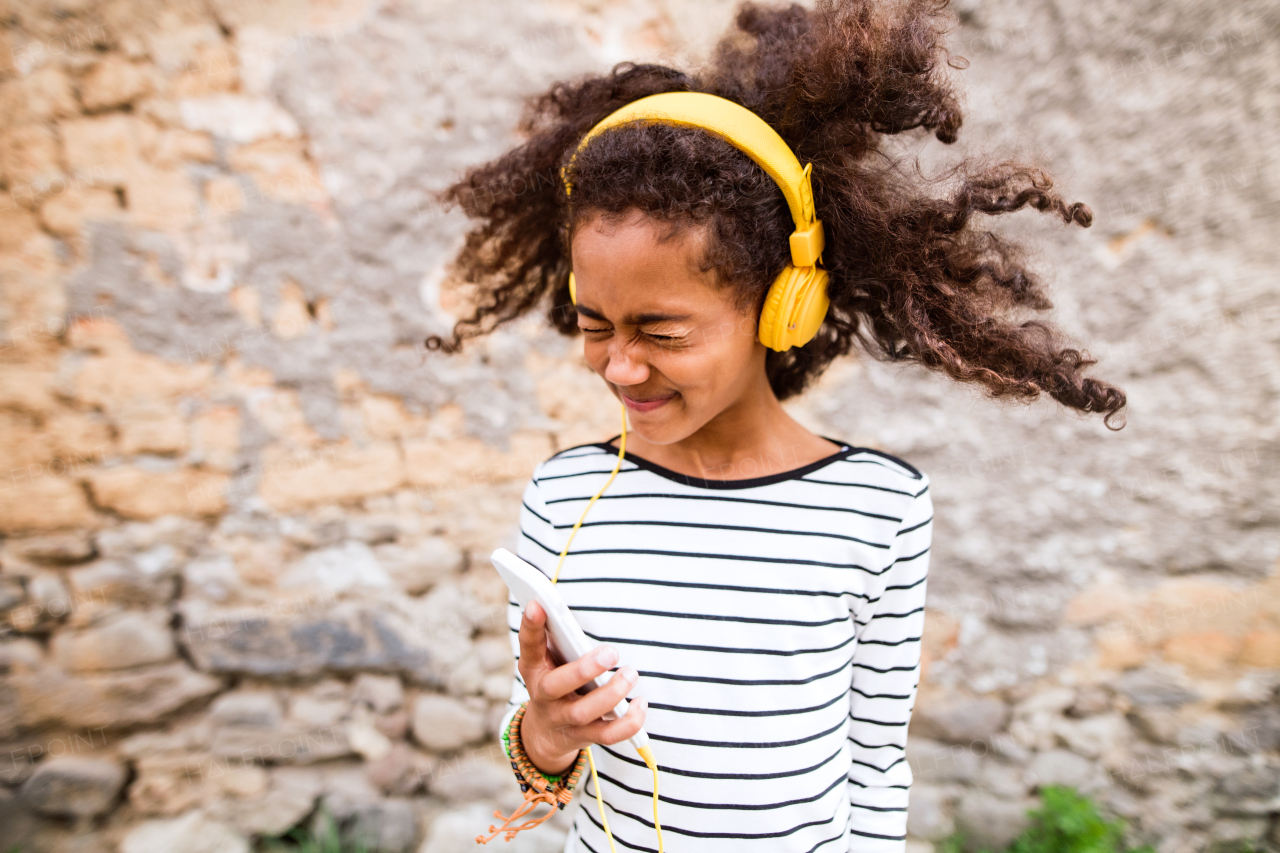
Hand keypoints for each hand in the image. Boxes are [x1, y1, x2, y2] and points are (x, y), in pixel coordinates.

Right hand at [516, 600, 647, 776]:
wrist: (545, 733)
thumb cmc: (555, 681)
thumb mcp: (548, 660)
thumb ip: (557, 638)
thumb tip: (572, 608)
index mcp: (534, 669)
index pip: (529, 646)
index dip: (531, 626)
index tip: (537, 604)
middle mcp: (543, 696)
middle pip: (557, 686)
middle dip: (584, 669)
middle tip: (611, 652)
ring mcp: (562, 719)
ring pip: (583, 712)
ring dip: (611, 694)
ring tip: (631, 673)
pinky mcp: (583, 737)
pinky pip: (607, 735)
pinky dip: (627, 722)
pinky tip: (640, 703)